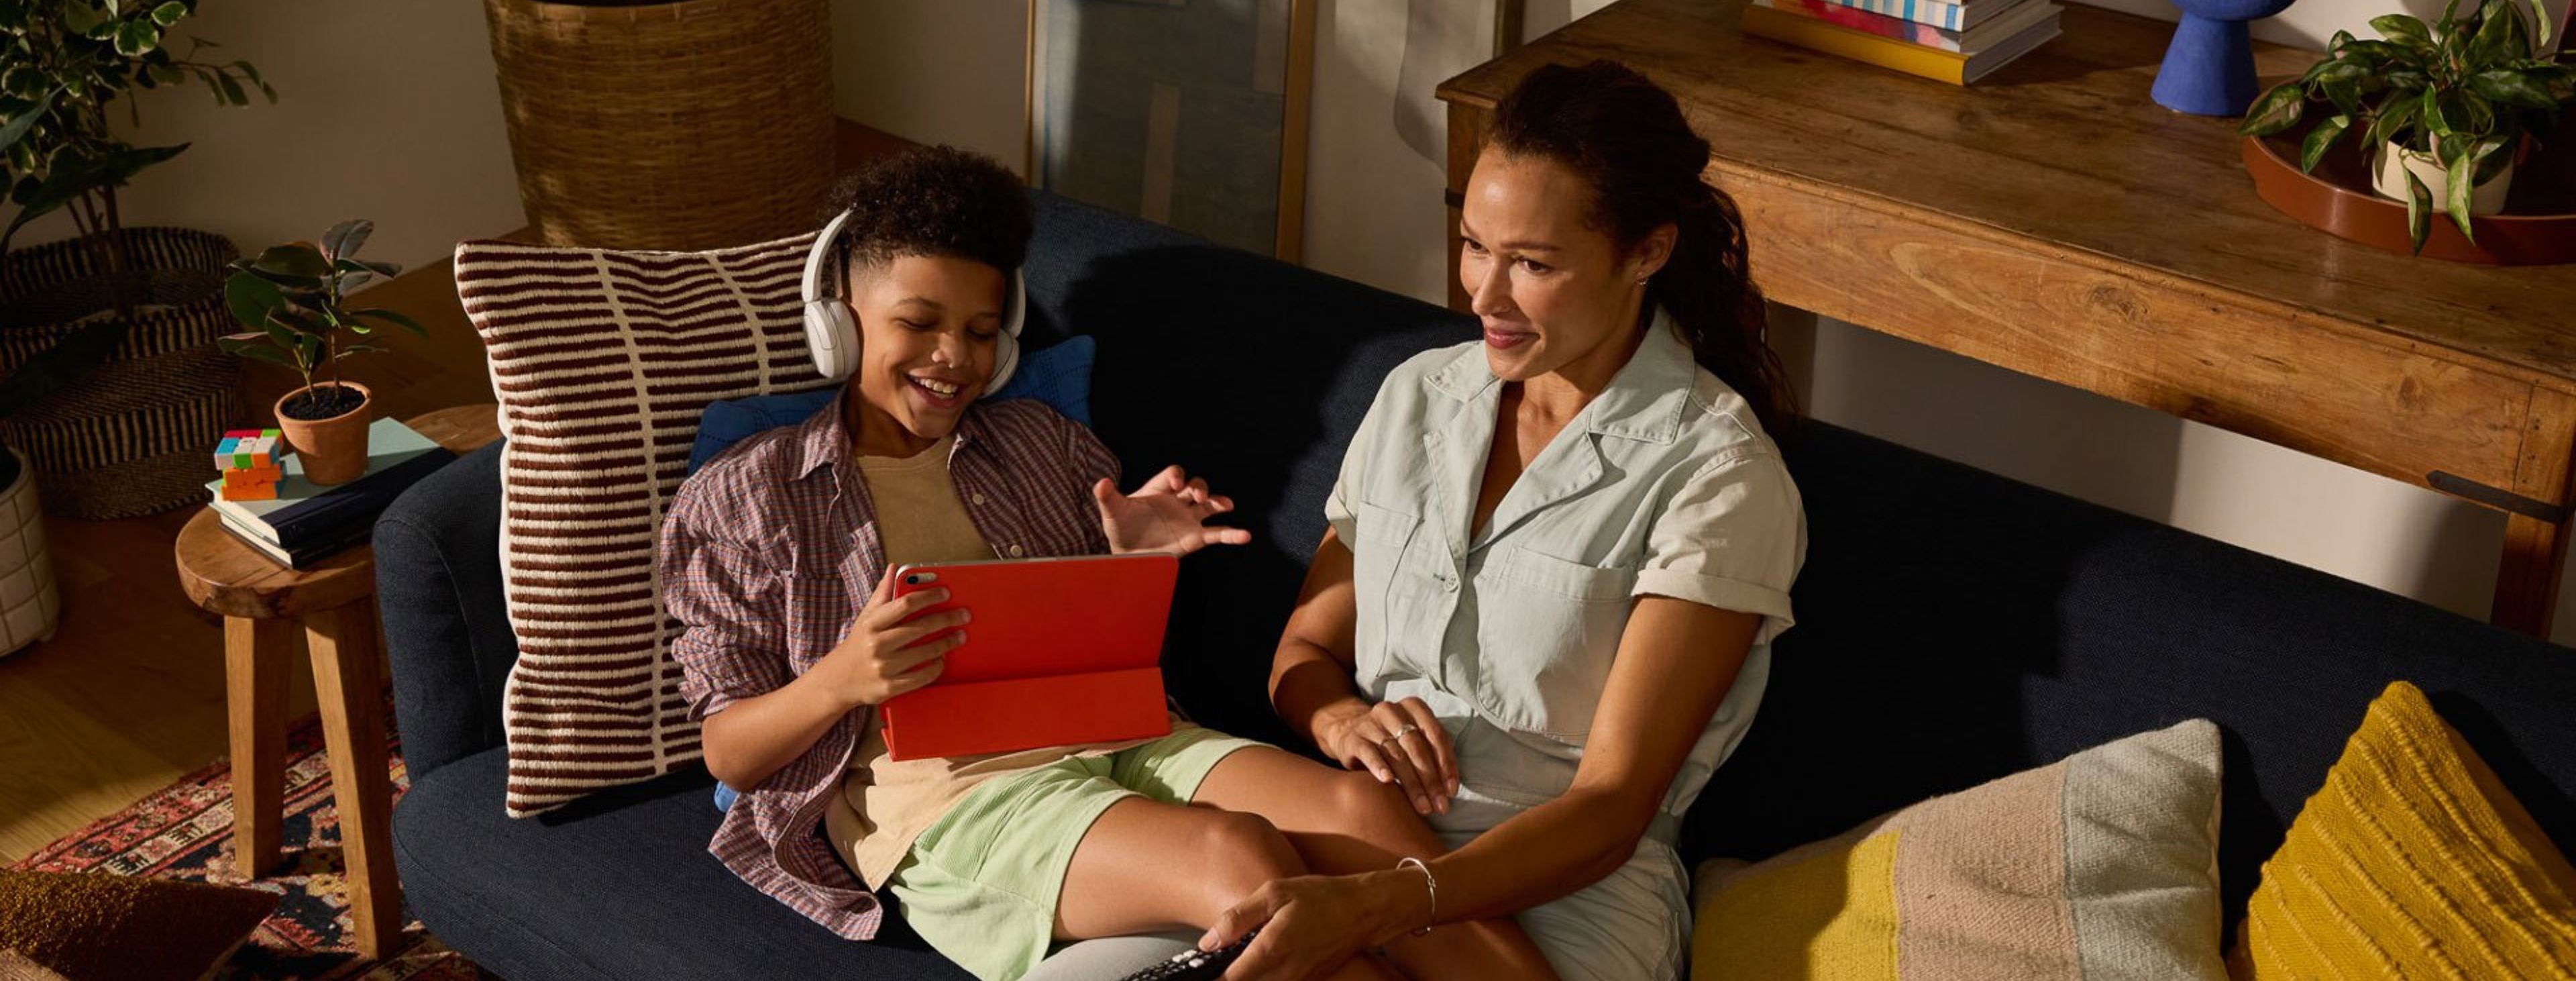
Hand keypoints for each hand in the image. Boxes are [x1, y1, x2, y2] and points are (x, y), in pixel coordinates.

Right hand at [812, 570, 965, 709]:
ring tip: (960, 636)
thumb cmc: (858, 644)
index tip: (946, 593)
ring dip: (947, 643)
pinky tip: (942, 660)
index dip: (928, 596)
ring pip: (925, 653)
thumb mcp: (866, 617)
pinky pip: (920, 677)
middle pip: (920, 628)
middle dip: (946, 620)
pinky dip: (935, 668)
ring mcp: (883, 667)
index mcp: (872, 623)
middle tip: (964, 615)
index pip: (905, 604)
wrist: (837, 680)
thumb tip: (895, 568)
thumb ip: (883, 593)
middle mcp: (877, 644)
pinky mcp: (889, 687)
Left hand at [1094, 464, 1252, 555]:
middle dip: (1199, 487)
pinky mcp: (1195, 538)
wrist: (1127, 555)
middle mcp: (1176, 501)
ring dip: (1218, 501)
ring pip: (1209, 505)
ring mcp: (1188, 518)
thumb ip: (1107, 497)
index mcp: (1159, 489)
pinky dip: (1232, 534)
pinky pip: (1217, 533)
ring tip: (1226, 504)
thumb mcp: (1112, 512)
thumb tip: (1101, 483)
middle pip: (1195, 485)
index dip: (1177, 475)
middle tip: (1197, 495)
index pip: (1173, 474)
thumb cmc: (1120, 529)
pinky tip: (1245, 536)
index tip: (1176, 484)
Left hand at [1207, 871, 1423, 980]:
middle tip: (1218, 963)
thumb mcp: (1274, 893)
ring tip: (1239, 960)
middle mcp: (1286, 973)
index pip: (1229, 980)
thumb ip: (1237, 918)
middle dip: (1228, 978)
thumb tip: (1207, 941)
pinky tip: (1261, 962)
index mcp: (1272, 949)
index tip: (1199, 970)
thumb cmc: (1321, 896)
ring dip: (1246, 977)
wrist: (1365, 910)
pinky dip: (1265, 977)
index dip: (1212, 976)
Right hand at [1312, 696, 1457, 814]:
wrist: (1348, 731)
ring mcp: (1370, 723)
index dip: (1447, 764)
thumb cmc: (1390, 740)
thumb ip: (1431, 753)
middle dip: (1431, 779)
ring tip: (1422, 805)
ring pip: (1396, 754)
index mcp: (1413, 707)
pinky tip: (1388, 781)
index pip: (1436, 735)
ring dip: (1412, 783)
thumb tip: (1450, 788)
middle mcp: (1392, 711)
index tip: (1452, 791)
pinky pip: (1369, 753)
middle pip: (1417, 747)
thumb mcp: (1412, 738)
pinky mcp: (1353, 738)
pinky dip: (1379, 767)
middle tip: (1439, 805)